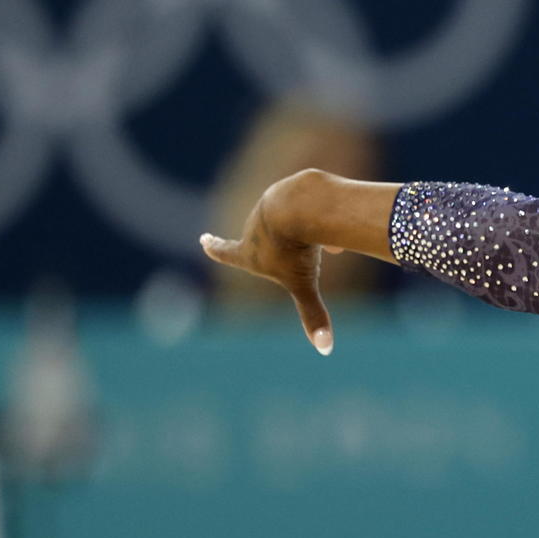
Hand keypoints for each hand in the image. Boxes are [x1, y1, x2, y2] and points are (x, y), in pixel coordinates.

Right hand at [199, 174, 343, 354]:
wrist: (302, 203)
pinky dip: (324, 218)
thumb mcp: (303, 284)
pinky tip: (334, 220)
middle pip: (274, 241)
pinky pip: (312, 208)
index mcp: (248, 250)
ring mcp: (272, 203)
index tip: (204, 239)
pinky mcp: (292, 187)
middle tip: (302, 251)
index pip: (227, 252)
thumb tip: (326, 349)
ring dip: (313, 235)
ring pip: (299, 225)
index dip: (216, 248)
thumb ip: (313, 315)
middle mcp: (255, 225)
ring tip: (323, 238)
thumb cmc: (295, 248)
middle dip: (290, 246)